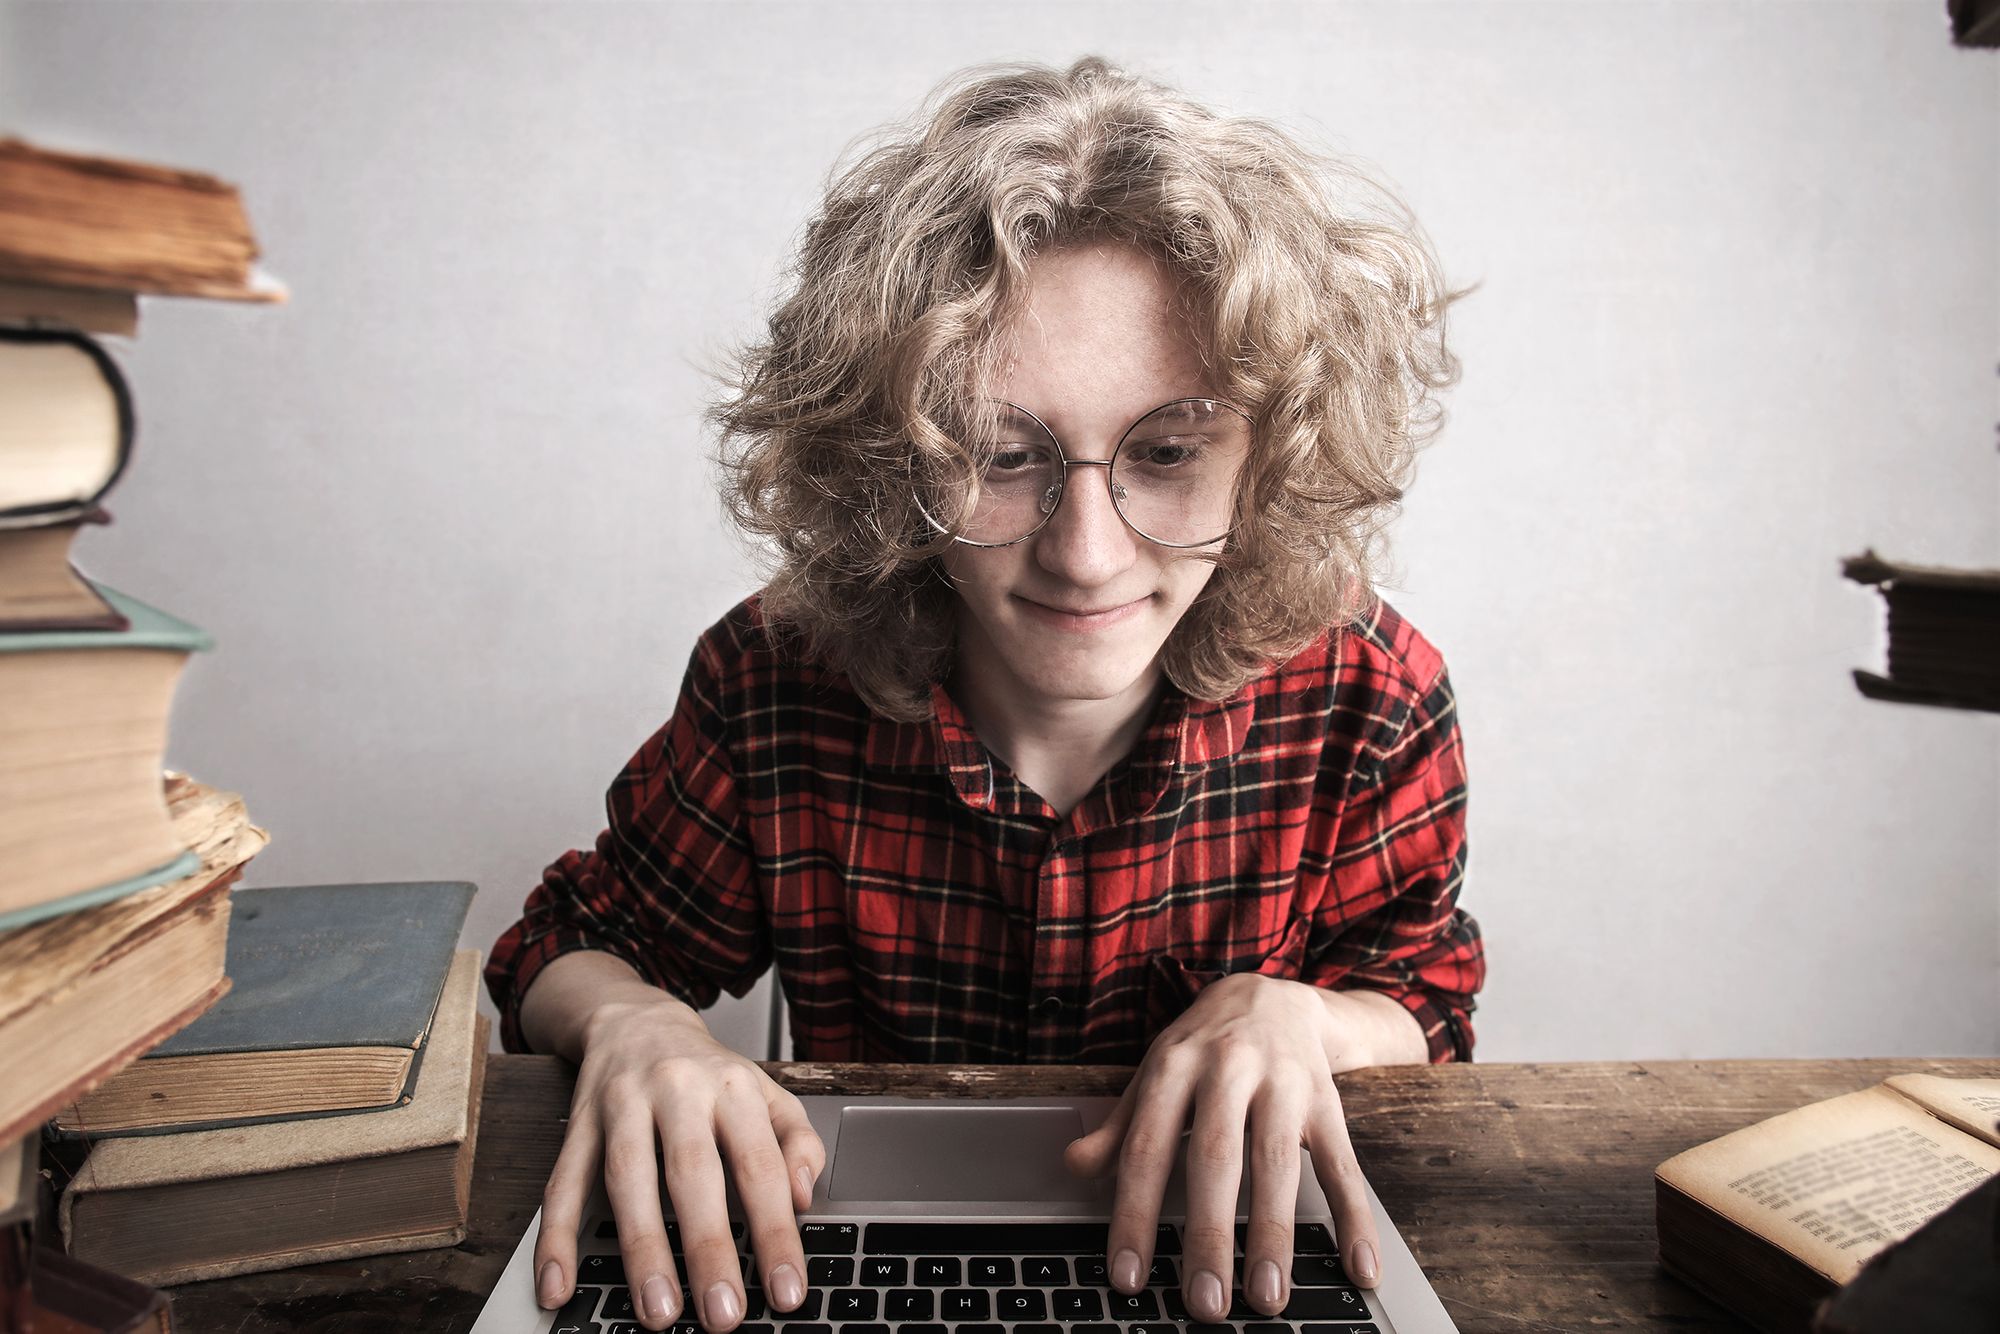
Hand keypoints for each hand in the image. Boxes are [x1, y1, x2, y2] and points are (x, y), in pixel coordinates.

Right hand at [534, 991, 825, 1331]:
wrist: (636, 1020)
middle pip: (692, 1174)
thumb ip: (798, 1142)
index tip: (786, 1292)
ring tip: (658, 1312)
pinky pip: (562, 1183)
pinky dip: (556, 1238)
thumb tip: (803, 1198)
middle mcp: (677, 1090)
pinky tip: (558, 1286)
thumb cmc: (710, 1074)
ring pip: (628, 1181)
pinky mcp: (577, 1124)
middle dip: (708, 1249)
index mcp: (733, 1085)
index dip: (775, 1232)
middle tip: (724, 1316)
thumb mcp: (768, 1093)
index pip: (760, 1166)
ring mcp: (621, 1105)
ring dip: (641, 1251)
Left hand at [1064, 973, 1382, 1322]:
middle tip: (1205, 1303)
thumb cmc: (1203, 1049)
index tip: (1129, 1275)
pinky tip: (1358, 1267)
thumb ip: (1118, 1126)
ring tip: (1267, 1298)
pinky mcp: (1328, 1100)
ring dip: (1273, 1234)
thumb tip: (1074, 1167)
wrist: (1273, 995)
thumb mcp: (1154, 1076)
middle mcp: (1228, 1069)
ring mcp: (1284, 1083)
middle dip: (1209, 1234)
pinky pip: (1343, 1164)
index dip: (1135, 1213)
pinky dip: (1353, 1218)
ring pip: (1278, 1163)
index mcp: (1174, 1066)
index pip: (1147, 1147)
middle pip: (1216, 1158)